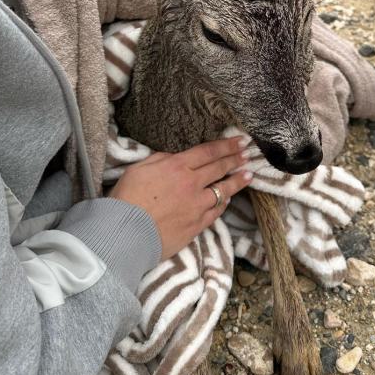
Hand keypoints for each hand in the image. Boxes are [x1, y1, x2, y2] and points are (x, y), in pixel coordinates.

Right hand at [110, 136, 251, 259]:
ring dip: (237, 181)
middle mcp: (192, 184)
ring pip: (223, 190)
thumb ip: (161, 160)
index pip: (208, 152)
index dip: (226, 145)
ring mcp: (197, 206)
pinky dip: (223, 203)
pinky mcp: (197, 225)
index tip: (240, 141)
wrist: (125, 233)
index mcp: (177, 167)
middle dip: (236, 159)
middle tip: (248, 153)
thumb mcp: (139, 169)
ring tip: (248, 175)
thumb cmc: (127, 199)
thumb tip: (176, 158)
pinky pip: (216, 212)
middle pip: (219, 168)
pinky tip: (228, 199)